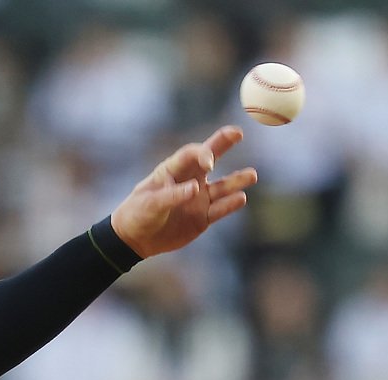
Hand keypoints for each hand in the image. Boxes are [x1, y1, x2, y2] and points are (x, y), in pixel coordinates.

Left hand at [110, 126, 258, 257]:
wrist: (135, 239)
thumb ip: (172, 196)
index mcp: (172, 171)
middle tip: (238, 133)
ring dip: (237, 181)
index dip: (202, 154)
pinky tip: (241, 198)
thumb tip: (197, 188)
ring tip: (252, 175)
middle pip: (210, 159)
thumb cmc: (137, 214)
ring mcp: (198, 199)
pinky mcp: (203, 217)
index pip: (191, 155)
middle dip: (223, 144)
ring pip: (222, 187)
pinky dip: (230, 205)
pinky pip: (220, 209)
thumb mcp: (150, 204)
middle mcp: (189, 181)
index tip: (209, 162)